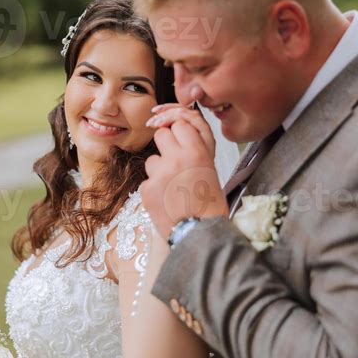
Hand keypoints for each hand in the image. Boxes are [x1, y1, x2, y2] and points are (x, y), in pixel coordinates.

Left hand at [141, 104, 228, 239]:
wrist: (200, 233)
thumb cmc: (210, 204)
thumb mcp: (210, 169)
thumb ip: (195, 150)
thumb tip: (180, 134)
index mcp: (197, 151)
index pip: (179, 124)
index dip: (179, 134)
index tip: (180, 142)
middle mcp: (177, 158)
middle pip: (161, 135)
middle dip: (165, 146)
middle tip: (173, 162)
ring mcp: (159, 174)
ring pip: (151, 160)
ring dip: (158, 170)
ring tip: (171, 188)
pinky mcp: (147, 189)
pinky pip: (147, 181)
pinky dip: (153, 190)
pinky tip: (165, 201)